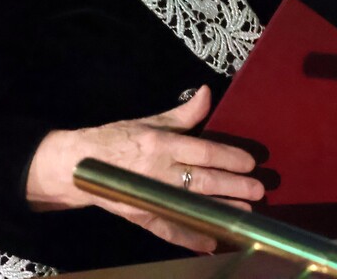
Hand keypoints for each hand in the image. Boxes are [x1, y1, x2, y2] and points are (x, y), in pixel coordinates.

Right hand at [25, 86, 263, 251]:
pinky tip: (210, 243)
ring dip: (219, 211)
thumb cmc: (119, 138)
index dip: (229, 158)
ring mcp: (149, 196)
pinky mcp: (140, 215)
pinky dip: (188, 238)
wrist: (77, 166)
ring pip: (191, 205)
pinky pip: (167, 230)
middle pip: (202, 180)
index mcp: (162, 145)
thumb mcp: (151, 121)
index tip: (250, 163)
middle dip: (233, 186)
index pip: (204, 152)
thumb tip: (207, 93)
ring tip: (245, 214)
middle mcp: (158, 171)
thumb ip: (184, 114)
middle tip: (258, 190)